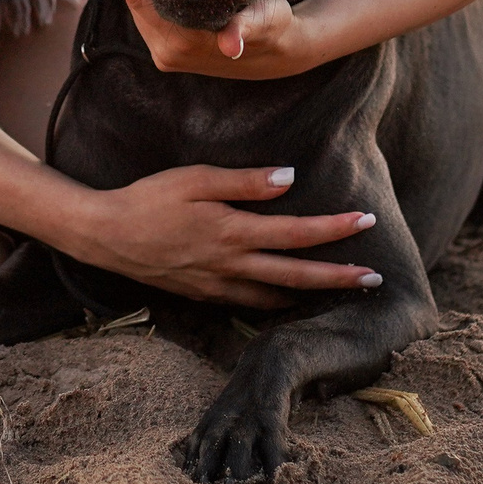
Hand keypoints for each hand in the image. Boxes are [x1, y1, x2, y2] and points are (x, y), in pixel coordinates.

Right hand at [73, 164, 382, 307]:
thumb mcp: (195, 179)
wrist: (107, 236)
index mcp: (233, 232)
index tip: (367, 220)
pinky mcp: (203, 296)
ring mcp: (218, 286)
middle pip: (297, 277)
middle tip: (376, 278)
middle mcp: (232, 265)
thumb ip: (244, 182)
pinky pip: (249, 305)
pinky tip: (285, 300)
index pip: (296, 233)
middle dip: (340, 278)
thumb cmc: (149, 199)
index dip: (335, 228)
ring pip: (276, 298)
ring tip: (339, 290)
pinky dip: (275, 305)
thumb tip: (290, 179)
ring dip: (312, 295)